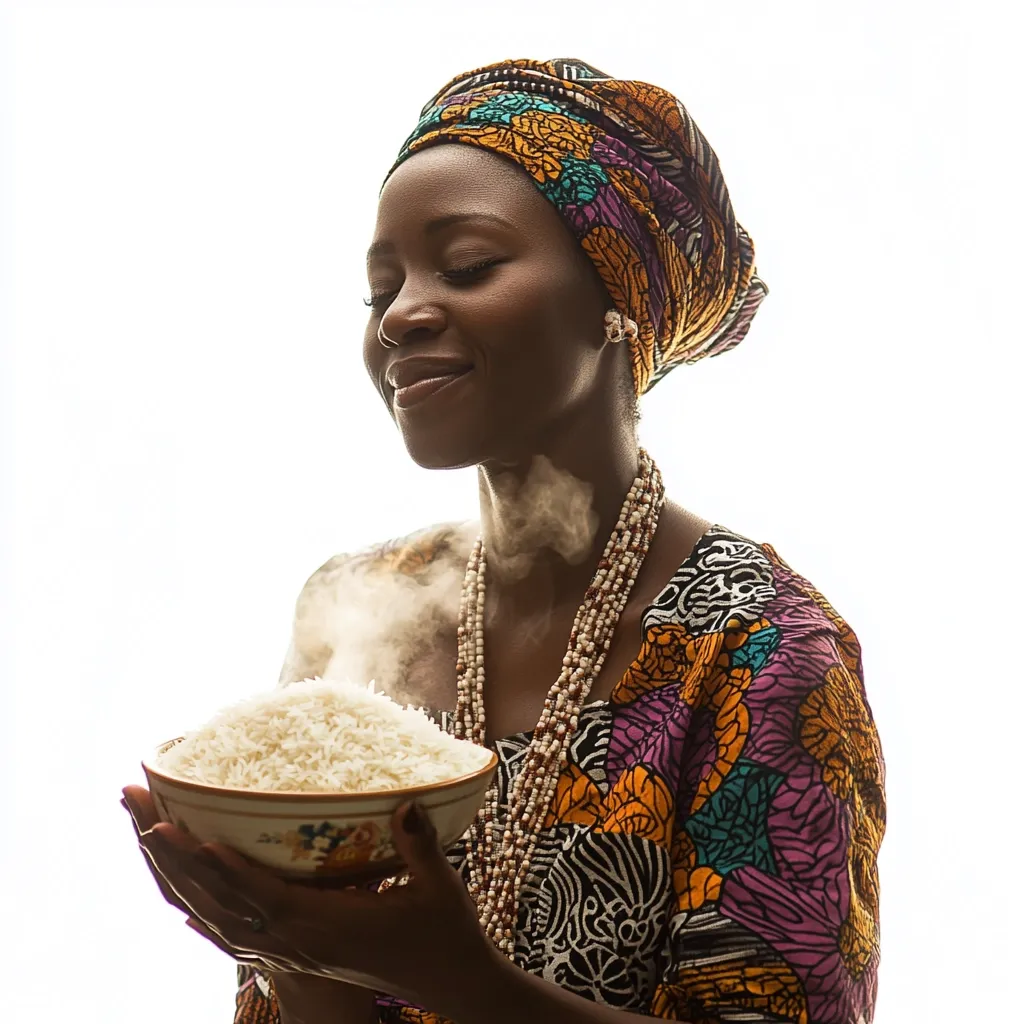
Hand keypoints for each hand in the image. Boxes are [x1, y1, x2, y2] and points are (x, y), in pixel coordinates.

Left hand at [121, 787, 501, 1011]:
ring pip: (214, 917)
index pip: (258, 895)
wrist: (447, 983)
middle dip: (170, 854)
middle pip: (216, 901)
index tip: (180, 831)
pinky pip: (231, 935)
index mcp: (327, 926)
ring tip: (142, 833)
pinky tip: (182, 901)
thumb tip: (406, 801)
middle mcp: (297, 941)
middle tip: (133, 802)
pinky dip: (200, 911)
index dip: (218, 866)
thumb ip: (418, 844)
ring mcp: (291, 951)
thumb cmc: (444, 934)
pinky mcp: (294, 954)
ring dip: (174, 875)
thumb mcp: (439, 888)